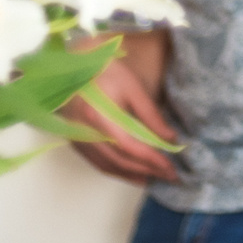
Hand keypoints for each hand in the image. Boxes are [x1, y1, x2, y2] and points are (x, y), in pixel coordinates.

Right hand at [68, 57, 180, 183]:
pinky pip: (96, 161)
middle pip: (119, 160)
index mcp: (99, 116)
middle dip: (146, 171)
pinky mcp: (73, 140)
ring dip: (131, 175)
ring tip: (154, 178)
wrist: (71, 65)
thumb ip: (150, 114)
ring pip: (106, 165)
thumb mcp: (131, 87)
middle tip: (169, 176)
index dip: (151, 160)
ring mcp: (76, 138)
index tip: (171, 168)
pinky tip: (132, 173)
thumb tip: (170, 138)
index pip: (130, 147)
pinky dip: (115, 170)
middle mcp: (84, 132)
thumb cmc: (103, 70)